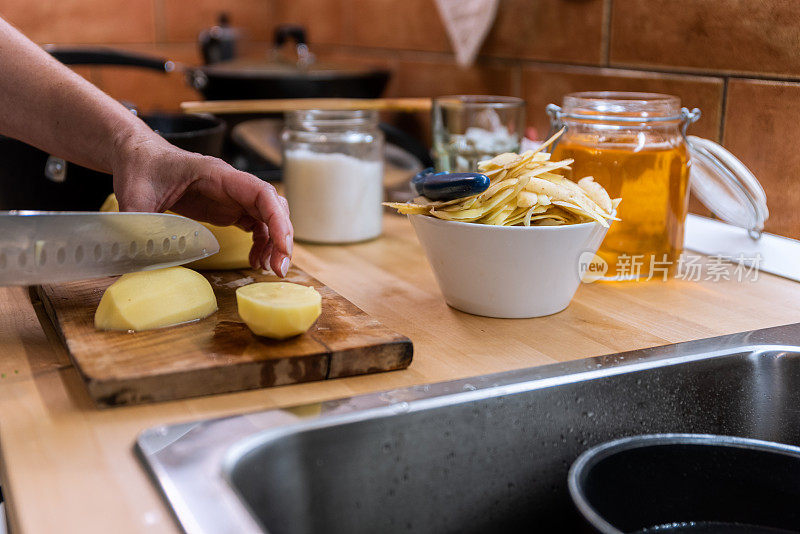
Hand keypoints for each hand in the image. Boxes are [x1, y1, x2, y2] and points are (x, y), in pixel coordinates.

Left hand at [111, 134, 292, 275]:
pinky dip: (262, 244)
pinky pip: (256, 225)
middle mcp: (233, 185)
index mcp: (218, 175)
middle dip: (282, 237)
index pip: (261, 193)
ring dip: (275, 243)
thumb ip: (139, 224)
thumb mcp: (134, 196)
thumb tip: (136, 259)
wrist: (139, 157)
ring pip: (269, 218)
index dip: (277, 219)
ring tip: (269, 269)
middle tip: (278, 268)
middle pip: (273, 207)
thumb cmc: (140, 168)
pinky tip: (255, 261)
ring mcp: (233, 197)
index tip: (281, 247)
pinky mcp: (228, 208)